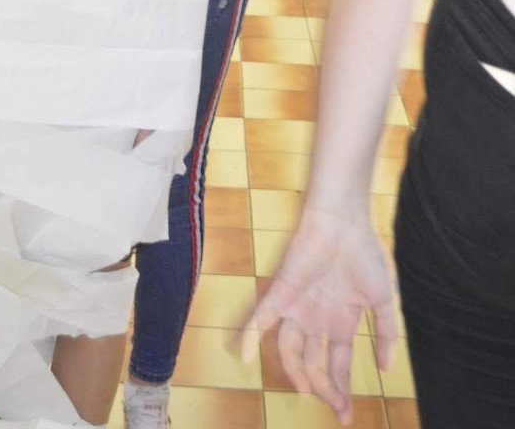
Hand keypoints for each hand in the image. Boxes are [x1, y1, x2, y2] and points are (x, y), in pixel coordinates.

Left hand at [241, 206, 397, 425]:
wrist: (344, 222)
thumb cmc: (364, 255)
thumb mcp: (383, 299)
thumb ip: (386, 334)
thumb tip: (386, 369)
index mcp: (340, 321)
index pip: (338, 364)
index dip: (342, 390)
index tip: (346, 415)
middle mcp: (317, 319)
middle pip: (314, 363)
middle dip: (324, 389)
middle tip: (336, 409)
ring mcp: (298, 307)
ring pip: (290, 350)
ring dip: (297, 373)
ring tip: (308, 393)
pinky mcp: (282, 292)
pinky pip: (261, 317)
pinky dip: (250, 336)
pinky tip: (245, 357)